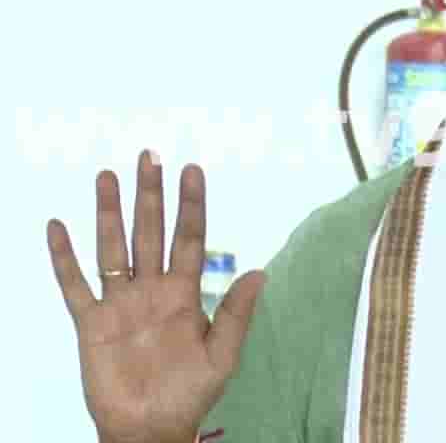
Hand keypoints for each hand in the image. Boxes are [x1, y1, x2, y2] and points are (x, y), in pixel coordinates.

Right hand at [47, 150, 265, 442]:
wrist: (151, 428)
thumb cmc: (191, 393)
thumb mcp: (223, 355)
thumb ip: (238, 314)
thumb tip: (262, 271)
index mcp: (185, 294)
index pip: (190, 238)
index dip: (191, 204)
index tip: (192, 169)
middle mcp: (152, 290)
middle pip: (150, 232)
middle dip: (150, 195)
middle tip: (149, 155)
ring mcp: (120, 304)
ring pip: (113, 248)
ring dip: (109, 213)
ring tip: (106, 176)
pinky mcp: (91, 324)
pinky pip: (74, 285)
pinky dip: (64, 257)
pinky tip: (58, 226)